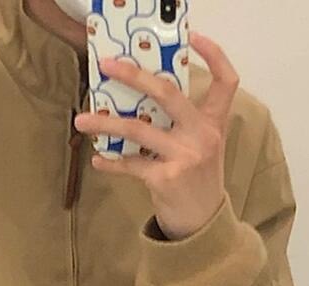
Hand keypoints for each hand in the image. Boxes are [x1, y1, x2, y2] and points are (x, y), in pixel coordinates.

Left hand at [72, 32, 238, 240]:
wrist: (202, 225)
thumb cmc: (197, 180)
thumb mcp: (202, 146)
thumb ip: (183, 122)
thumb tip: (140, 98)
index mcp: (214, 123)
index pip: (226, 81)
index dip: (214, 55)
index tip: (194, 37)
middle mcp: (202, 136)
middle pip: (167, 93)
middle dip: (134, 75)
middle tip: (108, 66)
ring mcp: (185, 157)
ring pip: (137, 129)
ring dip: (105, 122)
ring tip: (81, 119)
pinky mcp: (166, 179)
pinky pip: (131, 164)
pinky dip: (111, 162)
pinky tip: (98, 159)